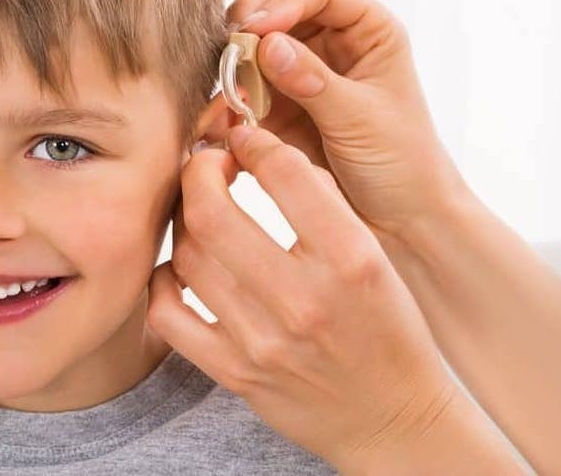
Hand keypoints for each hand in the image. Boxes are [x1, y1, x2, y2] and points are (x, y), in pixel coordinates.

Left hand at [147, 125, 468, 471]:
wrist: (395, 419)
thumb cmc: (387, 328)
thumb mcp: (374, 255)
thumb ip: (322, 202)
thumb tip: (260, 150)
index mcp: (351, 259)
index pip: (284, 173)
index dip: (253, 142)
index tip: (244, 140)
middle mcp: (304, 299)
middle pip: (212, 211)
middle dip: (200, 172)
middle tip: (208, 166)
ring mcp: (263, 341)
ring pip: (187, 255)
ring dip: (184, 221)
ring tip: (199, 212)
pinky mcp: (234, 373)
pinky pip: (168, 313)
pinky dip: (165, 280)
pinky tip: (183, 268)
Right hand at [216, 0, 466, 243]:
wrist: (400, 223)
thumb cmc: (403, 163)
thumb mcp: (362, 118)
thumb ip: (313, 79)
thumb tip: (267, 44)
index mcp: (365, 29)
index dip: (282, 1)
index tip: (255, 29)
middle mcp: (327, 42)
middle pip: (273, 2)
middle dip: (247, 20)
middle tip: (230, 46)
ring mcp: (295, 74)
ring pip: (247, 47)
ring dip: (230, 66)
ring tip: (227, 99)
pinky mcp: (271, 109)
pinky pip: (236, 94)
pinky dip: (223, 106)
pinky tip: (218, 125)